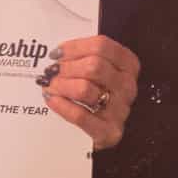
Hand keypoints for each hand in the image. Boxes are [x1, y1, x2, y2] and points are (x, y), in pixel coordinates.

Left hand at [37, 35, 138, 150]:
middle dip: (66, 67)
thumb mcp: (96, 71)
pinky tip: (52, 100)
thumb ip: (83, 57)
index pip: (102, 46)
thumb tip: (57, 54)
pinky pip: (80, 115)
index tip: (57, 54)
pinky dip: (62, 106)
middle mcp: (127, 86)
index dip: (75, 47)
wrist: (100, 130)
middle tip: (51, 71)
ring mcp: (120, 110)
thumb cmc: (97, 94)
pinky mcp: (108, 131)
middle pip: (94, 66)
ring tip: (50, 86)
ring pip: (85, 89)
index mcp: (128, 65)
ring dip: (61, 85)